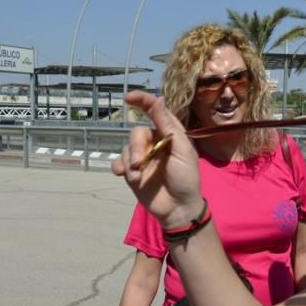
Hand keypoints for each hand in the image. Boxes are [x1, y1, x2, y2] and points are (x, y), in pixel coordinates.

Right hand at [112, 91, 204, 229]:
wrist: (178, 208)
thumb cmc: (186, 178)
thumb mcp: (181, 150)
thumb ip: (168, 124)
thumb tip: (159, 97)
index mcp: (169, 134)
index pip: (154, 111)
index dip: (142, 101)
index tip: (128, 97)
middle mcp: (154, 142)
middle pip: (136, 133)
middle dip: (136, 147)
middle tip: (140, 162)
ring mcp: (142, 157)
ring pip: (126, 148)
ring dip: (130, 162)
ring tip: (137, 177)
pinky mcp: (132, 171)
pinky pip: (120, 162)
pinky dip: (119, 166)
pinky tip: (121, 174)